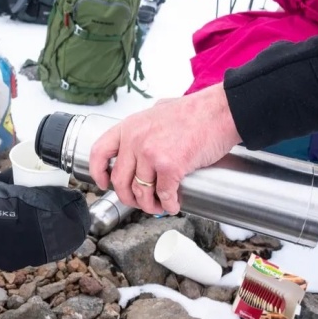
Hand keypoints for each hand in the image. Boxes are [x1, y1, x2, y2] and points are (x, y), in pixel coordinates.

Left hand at [88, 83, 241, 214]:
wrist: (219, 111)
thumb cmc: (195, 111)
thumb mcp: (158, 111)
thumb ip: (145, 127)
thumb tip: (142, 140)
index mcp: (129, 126)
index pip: (99, 152)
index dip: (98, 172)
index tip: (104, 184)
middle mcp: (135, 140)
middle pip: (120, 180)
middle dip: (128, 197)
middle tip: (138, 202)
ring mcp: (151, 154)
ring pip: (140, 191)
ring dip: (149, 205)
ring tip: (158, 207)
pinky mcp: (170, 167)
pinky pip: (164, 195)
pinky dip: (169, 205)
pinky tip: (174, 205)